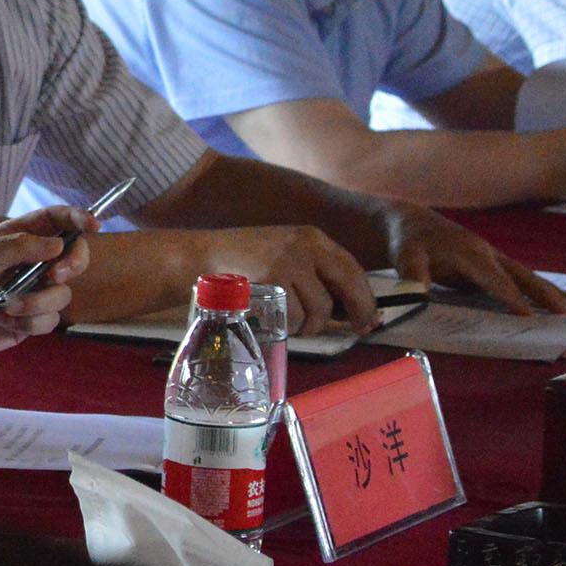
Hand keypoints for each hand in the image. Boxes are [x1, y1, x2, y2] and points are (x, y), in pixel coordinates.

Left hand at [0, 205, 95, 359]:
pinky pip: (49, 321)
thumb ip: (19, 246)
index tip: (94, 225)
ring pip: (62, 294)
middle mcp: (28, 263)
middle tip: (55, 274)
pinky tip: (2, 321)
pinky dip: (27, 322)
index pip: (54, 221)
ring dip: (35, 303)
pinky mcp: (30, 320)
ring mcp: (32, 292)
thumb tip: (58, 244)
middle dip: (72, 264)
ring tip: (4, 306)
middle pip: (73, 256)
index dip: (77, 218)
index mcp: (15, 238)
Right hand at [198, 224, 375, 335]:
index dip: (365, 297)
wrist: (197, 257)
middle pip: (349, 285)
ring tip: (289, 320)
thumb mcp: (282, 254)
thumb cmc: (239, 262)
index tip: (368, 318)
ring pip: (320, 308)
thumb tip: (348, 310)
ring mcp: (289, 262)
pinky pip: (295, 317)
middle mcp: (305, 245)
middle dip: (357, 312)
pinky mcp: (273, 280)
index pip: (353, 268)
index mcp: (311, 237)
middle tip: (356, 329)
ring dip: (309, 324)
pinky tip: (270, 317)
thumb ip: (314, 274)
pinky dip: (286, 326)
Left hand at [378, 203, 565, 315]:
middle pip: (520, 276)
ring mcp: (490, 259)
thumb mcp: (405, 256)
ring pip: (523, 277)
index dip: (510, 297)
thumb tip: (418, 295)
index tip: (529, 316)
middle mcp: (486, 254)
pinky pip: (516, 280)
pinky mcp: (489, 266)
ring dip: (547, 293)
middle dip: (544, 294)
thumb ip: (412, 274)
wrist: (409, 224)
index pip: (494, 279)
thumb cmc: (408, 242)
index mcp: (468, 252)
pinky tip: (551, 305)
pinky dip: (535, 291)